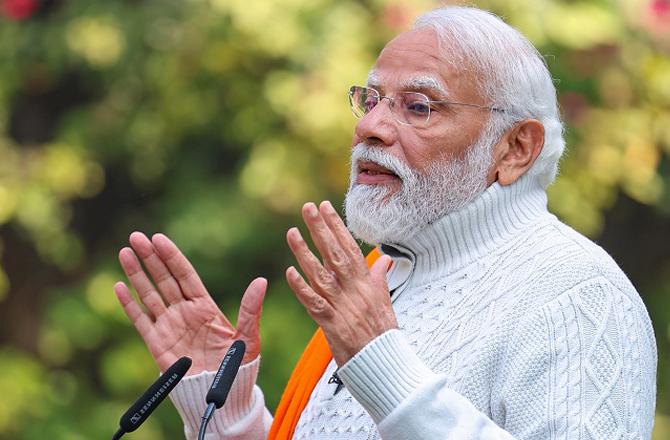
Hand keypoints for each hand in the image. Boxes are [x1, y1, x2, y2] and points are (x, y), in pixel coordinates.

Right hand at [114, 232, 265, 373]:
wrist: (221, 395)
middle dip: (150, 257)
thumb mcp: (248, 337)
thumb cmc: (238, 366)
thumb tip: (261, 281)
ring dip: (136, 274)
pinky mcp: (157, 344)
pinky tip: (119, 286)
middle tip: (136, 236)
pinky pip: (140, 320)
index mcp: (205, 306)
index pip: (184, 274)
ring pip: (149, 295)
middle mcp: (184, 312)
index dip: (171, 256)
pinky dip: (129, 304)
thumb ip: (250, 309)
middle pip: (163, 279)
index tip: (158, 238)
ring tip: (125, 252)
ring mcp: (169, 326)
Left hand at [285, 201, 395, 365]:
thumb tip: (384, 259)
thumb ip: (380, 278)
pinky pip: (314, 303)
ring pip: (321, 275)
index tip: (326, 207)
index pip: (350, 248)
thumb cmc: (383, 334)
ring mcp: (342, 306)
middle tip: (308, 208)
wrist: (384, 363)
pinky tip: (289, 273)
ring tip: (292, 232)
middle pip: (335, 255)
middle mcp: (354, 291)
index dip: (338, 227)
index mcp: (366, 284)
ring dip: (305, 253)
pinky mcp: (332, 324)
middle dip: (321, 229)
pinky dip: (301, 288)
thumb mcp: (386, 302)